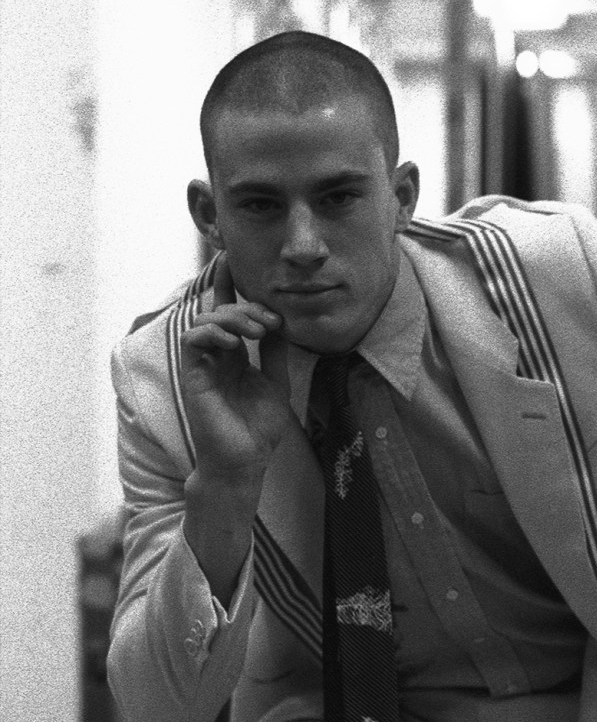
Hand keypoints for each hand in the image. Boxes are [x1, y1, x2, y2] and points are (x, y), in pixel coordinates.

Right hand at [179, 261, 292, 602]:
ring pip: (206, 321)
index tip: (230, 259)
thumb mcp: (276, 383)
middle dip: (246, 306)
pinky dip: (214, 333)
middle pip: (219, 311)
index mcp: (234, 355)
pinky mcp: (193, 375)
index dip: (226, 285)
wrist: (245, 461)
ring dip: (234, 318)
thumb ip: (274, 352)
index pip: (227, 313)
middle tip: (270, 320)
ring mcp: (203, 365)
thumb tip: (279, 320)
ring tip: (258, 331)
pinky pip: (194, 340)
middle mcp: (215, 356)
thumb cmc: (258, 429)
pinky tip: (236, 343)